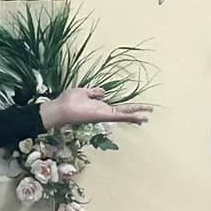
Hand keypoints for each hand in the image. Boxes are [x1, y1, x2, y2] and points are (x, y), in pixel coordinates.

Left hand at [38, 86, 152, 130]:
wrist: (60, 108)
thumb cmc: (68, 100)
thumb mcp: (83, 92)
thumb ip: (94, 92)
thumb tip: (103, 92)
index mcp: (100, 106)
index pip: (118, 107)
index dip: (128, 107)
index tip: (138, 107)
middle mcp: (103, 111)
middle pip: (124, 111)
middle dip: (137, 112)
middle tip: (150, 113)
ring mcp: (104, 114)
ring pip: (124, 115)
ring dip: (136, 116)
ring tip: (147, 118)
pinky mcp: (103, 116)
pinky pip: (119, 117)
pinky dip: (129, 117)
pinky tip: (139, 118)